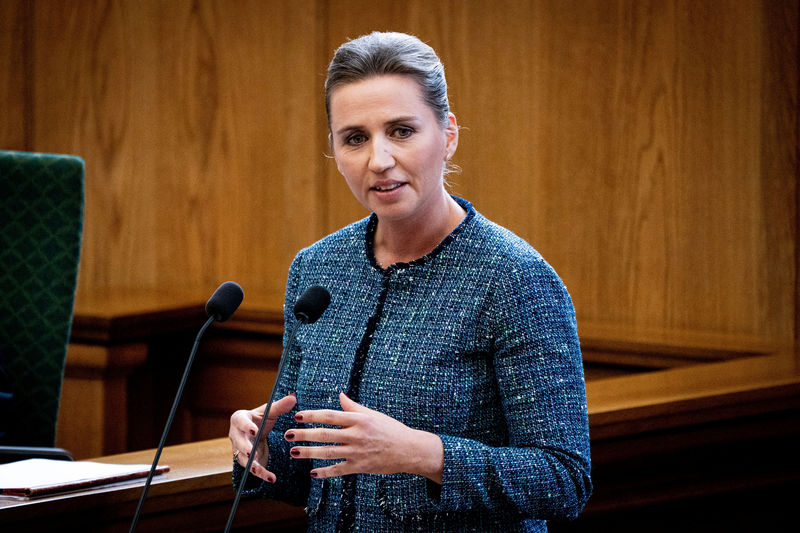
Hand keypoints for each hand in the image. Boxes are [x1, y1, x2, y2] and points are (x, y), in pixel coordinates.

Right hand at [229, 394, 296, 482]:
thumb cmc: (261, 418)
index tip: (254, 430)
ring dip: (250, 464)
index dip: (246, 426)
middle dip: (244, 447)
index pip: (240, 421)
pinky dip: (261, 473)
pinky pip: (252, 468)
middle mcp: (236, 435)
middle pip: (238, 442)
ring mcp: (239, 449)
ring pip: (242, 458)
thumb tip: (294, 397)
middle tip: (251, 453)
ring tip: (257, 469)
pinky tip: (271, 478)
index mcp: (240, 419)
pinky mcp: (245, 460)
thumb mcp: (270, 412)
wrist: (256, 430)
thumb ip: (280, 406)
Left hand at [285, 392, 443, 482]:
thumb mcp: (373, 415)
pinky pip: (339, 470)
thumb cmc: (391, 429)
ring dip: (309, 453)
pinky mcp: (360, 467)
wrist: (409, 450)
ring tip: (293, 452)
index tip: (298, 416)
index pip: (330, 416)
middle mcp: (356, 435)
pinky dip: (325, 472)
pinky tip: (313, 473)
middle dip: (304, 434)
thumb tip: (340, 395)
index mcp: (359, 419)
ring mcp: (357, 452)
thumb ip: (353, 407)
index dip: (312, 416)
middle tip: (287, 434)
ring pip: (328, 452)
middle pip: (325, 434)